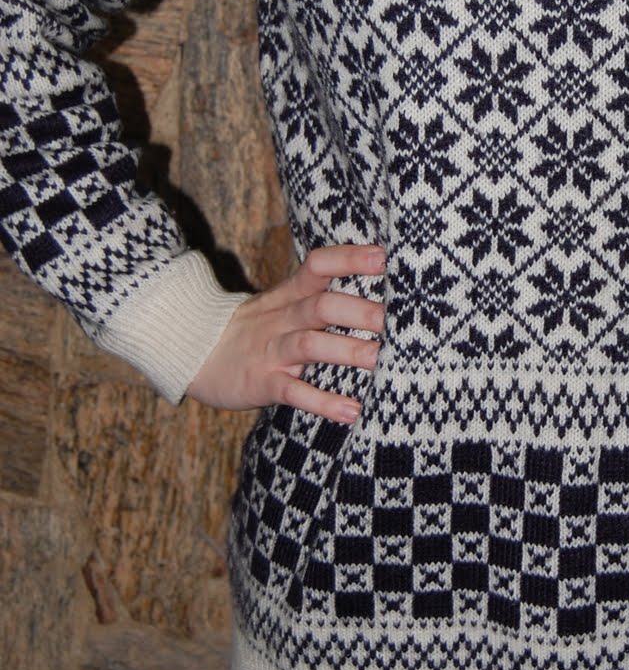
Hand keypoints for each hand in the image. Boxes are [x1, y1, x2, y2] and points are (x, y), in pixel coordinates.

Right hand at [186, 242, 385, 421]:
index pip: (318, 265)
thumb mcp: (279, 304)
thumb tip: (374, 295)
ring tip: (382, 360)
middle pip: (322, 305)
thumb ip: (317, 296)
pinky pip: (294, 392)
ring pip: (310, 345)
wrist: (188, 351)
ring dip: (349, 351)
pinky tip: (351, 412)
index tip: (385, 258)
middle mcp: (282, 318)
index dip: (350, 259)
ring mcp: (271, 351)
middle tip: (398, 320)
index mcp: (289, 295)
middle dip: (361, 311)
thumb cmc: (250, 329)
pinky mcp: (262, 383)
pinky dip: (323, 402)